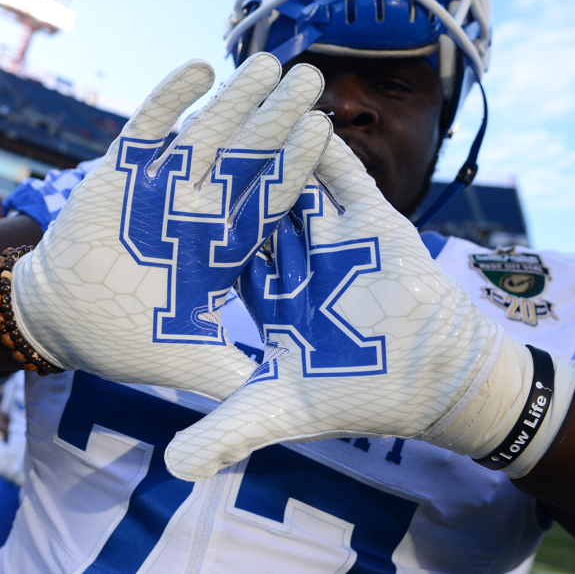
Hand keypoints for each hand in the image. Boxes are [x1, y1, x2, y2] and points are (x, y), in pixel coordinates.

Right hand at [12, 53, 332, 399]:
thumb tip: (284, 397)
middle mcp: (197, 209)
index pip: (267, 200)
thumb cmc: (122, 340)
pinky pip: (146, 128)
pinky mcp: (119, 172)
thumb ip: (231, 373)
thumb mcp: (186, 359)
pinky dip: (169, 100)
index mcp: (221, 246)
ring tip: (267, 63)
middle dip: (277, 118)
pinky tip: (198, 69)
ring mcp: (159, 186)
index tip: (324, 132)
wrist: (60, 319)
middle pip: (246, 156)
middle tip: (313, 79)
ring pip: (204, 134)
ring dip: (234, 99)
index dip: (294, 166)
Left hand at [165, 135, 574, 479]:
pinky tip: (291, 108)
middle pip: (240, 204)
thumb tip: (169, 469)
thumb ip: (226, 432)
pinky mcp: (367, 218)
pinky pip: (338, 172)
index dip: (174, 232)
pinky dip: (317, 143)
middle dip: (212, 174)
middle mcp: (292, 256)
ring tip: (232, 105)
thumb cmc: (360, 395)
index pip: (209, 253)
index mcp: (265, 292)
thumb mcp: (281, 413)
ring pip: (285, 178)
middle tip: (174, 143)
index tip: (136, 214)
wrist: (438, 379)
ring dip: (263, 141)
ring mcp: (329, 234)